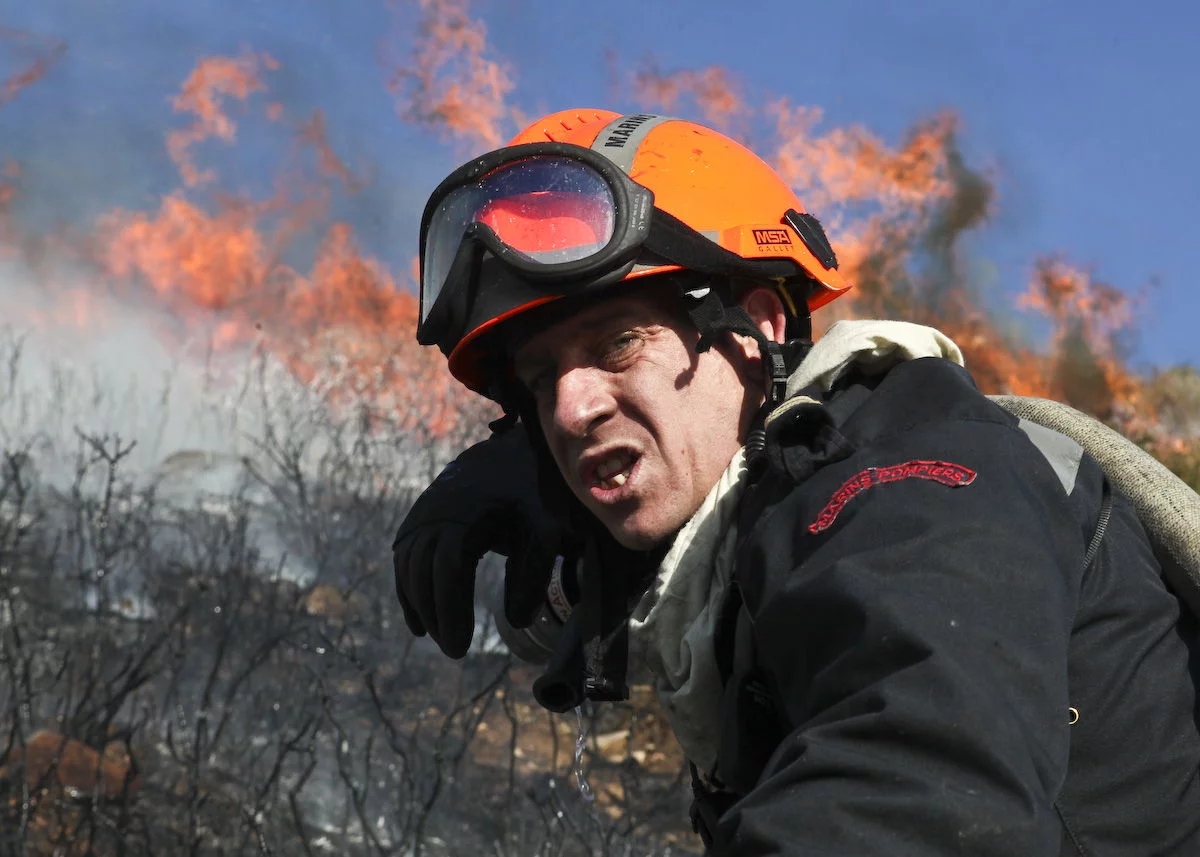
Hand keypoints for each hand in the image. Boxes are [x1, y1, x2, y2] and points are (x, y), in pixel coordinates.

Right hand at [392, 423, 570, 657]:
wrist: (513, 451)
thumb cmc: (534, 490)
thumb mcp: (546, 526)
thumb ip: (535, 571)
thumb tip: (519, 620)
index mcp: (465, 512)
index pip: (449, 571)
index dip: (451, 612)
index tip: (461, 648)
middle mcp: (435, 511)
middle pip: (424, 573)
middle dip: (436, 615)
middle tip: (455, 650)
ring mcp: (423, 512)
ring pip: (409, 567)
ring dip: (420, 605)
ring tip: (440, 637)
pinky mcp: (422, 516)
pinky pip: (405, 557)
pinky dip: (408, 590)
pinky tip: (418, 623)